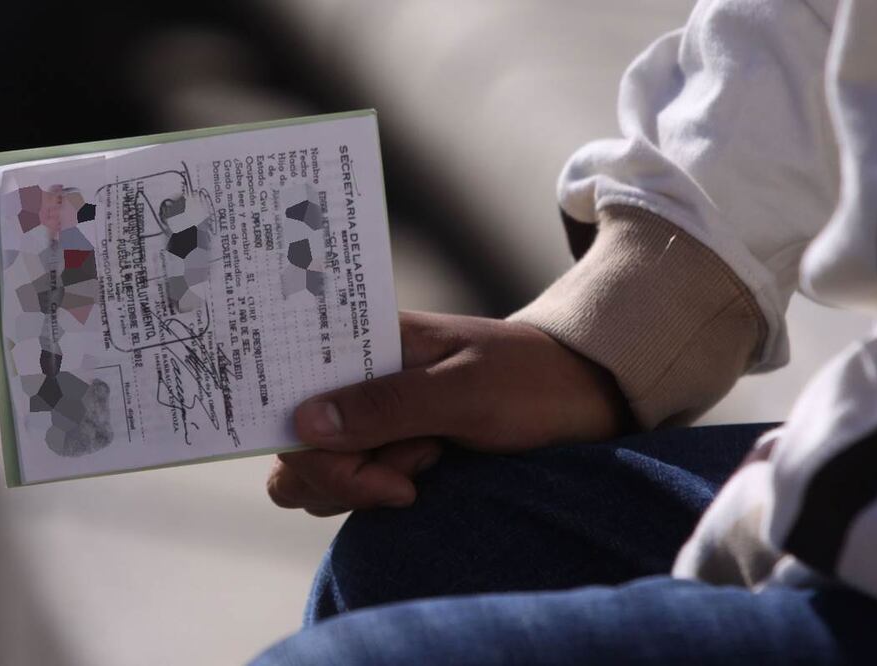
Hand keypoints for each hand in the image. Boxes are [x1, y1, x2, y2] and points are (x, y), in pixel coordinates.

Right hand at [267, 311, 629, 514]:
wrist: (584, 402)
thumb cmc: (532, 383)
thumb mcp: (466, 392)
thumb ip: (388, 405)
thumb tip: (303, 424)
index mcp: (368, 342)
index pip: (292, 395)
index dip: (313, 445)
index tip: (376, 466)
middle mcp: (358, 378)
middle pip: (297, 446)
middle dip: (345, 474)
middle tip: (416, 464)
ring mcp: (372, 417)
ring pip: (319, 472)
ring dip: (368, 484)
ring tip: (433, 459)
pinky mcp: (388, 448)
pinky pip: (351, 483)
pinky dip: (379, 491)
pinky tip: (429, 473)